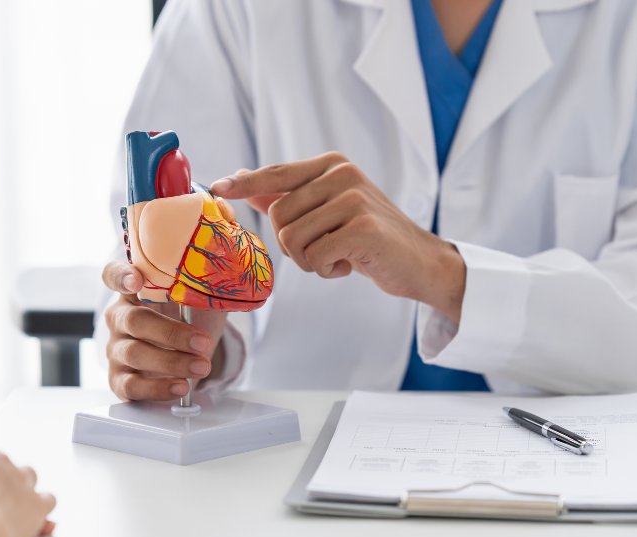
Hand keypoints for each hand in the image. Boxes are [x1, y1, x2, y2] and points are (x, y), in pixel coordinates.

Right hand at [102, 261, 226, 400]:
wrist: (191, 356)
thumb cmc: (191, 321)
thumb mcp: (199, 300)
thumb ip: (200, 289)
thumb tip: (223, 282)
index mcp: (134, 291)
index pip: (114, 275)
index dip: (120, 276)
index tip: (136, 280)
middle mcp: (119, 318)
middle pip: (134, 321)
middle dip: (172, 333)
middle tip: (203, 342)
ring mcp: (116, 349)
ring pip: (134, 354)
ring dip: (172, 362)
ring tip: (202, 367)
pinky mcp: (119, 379)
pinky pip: (131, 386)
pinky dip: (157, 388)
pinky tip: (180, 386)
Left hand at [211, 152, 465, 323]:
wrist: (419, 261)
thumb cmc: (369, 238)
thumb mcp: (328, 210)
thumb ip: (288, 196)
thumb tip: (243, 184)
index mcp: (331, 165)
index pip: (275, 174)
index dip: (244, 183)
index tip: (218, 187)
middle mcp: (341, 174)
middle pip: (277, 216)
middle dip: (293, 244)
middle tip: (324, 249)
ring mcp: (353, 198)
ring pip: (292, 239)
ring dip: (310, 260)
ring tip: (339, 256)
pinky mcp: (362, 228)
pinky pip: (315, 257)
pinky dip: (326, 270)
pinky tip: (350, 264)